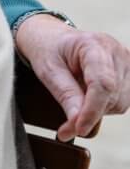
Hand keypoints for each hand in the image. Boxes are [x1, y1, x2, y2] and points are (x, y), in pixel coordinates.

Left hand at [16, 14, 129, 140]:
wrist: (54, 38)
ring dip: (98, 109)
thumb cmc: (48, 50)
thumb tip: (77, 123)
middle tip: (66, 121)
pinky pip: (123, 101)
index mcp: (93, 44)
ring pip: (121, 103)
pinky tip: (89, 95)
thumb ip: (65, 95)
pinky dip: (106, 106)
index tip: (78, 129)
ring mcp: (127, 61)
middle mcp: (116, 51)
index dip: (92, 111)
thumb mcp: (47, 71)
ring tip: (78, 94)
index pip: (102, 84)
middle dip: (90, 113)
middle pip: (113, 97)